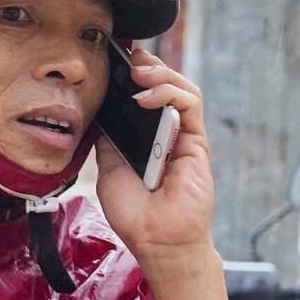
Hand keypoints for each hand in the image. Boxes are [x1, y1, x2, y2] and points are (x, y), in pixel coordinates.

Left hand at [94, 50, 216, 264]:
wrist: (156, 241)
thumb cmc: (136, 214)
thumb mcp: (109, 170)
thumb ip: (110, 141)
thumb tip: (101, 112)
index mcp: (148, 139)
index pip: (146, 96)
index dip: (136, 75)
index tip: (116, 60)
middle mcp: (169, 134)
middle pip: (166, 86)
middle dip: (148, 65)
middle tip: (129, 59)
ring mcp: (185, 136)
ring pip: (182, 89)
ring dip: (160, 73)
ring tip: (138, 73)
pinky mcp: (198, 142)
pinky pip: (191, 105)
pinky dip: (170, 92)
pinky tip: (148, 97)